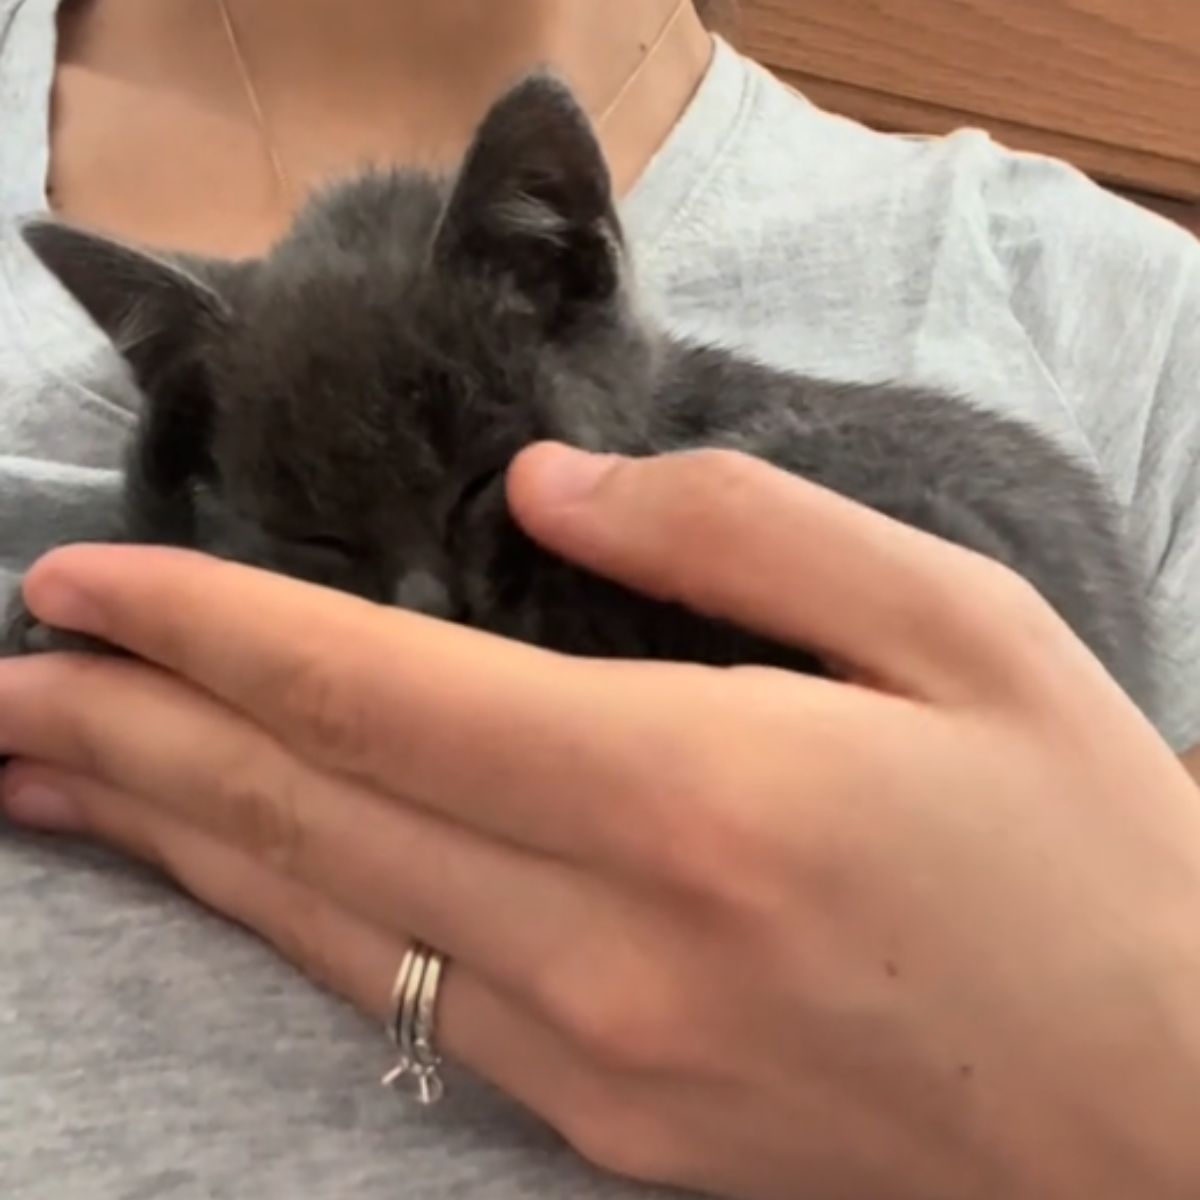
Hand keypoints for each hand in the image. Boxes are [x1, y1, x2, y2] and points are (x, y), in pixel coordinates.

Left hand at [2, 445, 1198, 1199]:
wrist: (1172, 1123)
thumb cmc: (1094, 852)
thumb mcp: (964, 633)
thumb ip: (742, 535)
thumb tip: (553, 496)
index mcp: (706, 794)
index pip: (381, 695)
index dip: (210, 632)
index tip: (80, 587)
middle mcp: (620, 944)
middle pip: (312, 821)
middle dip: (137, 736)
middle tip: (7, 689)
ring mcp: (604, 1061)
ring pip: (330, 926)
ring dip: (179, 838)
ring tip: (53, 778)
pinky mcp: (617, 1124)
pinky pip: (406, 1006)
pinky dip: (295, 922)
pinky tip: (236, 879)